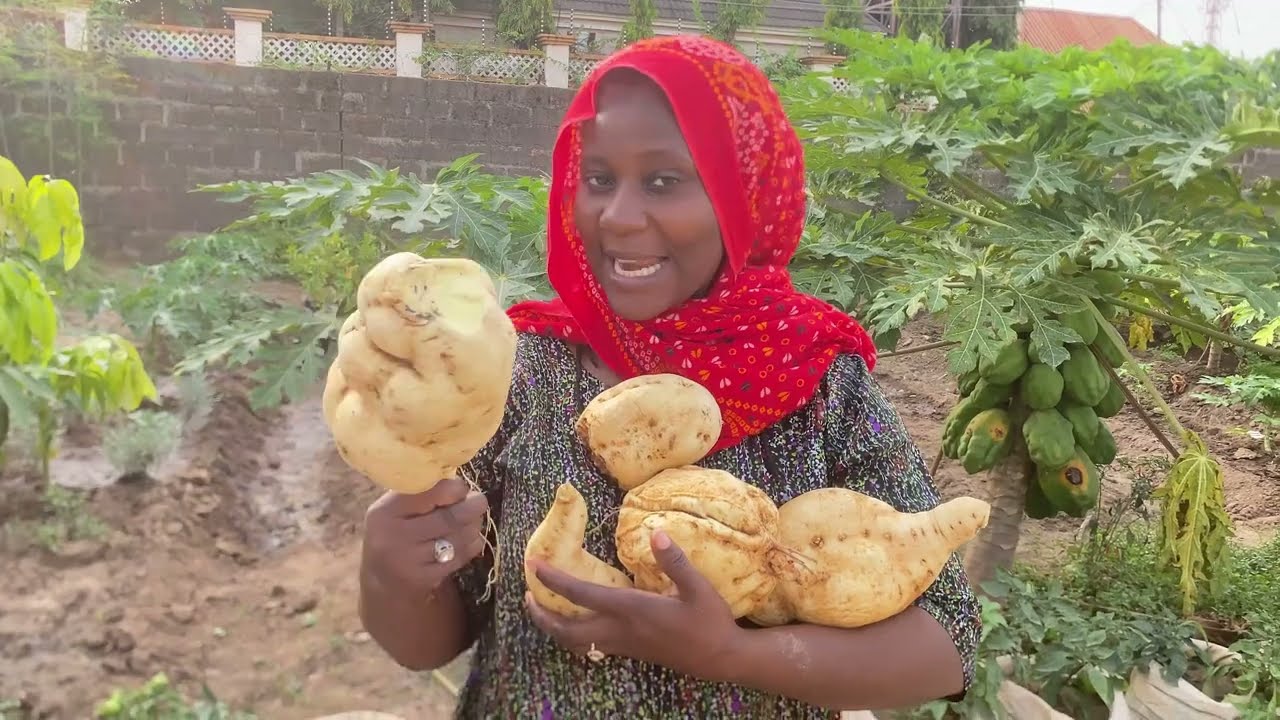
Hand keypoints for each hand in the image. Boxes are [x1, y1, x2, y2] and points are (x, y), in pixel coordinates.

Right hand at [361, 477, 489, 598]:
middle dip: (472, 507)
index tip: (461, 488)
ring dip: (474, 526)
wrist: (382, 579)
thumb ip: (420, 492)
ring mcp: (411, 561)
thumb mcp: (394, 508)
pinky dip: (471, 544)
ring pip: (458, 539)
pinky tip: (469, 539)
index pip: (428, 493)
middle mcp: (395, 537)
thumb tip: (458, 479)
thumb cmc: (393, 531)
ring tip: (474, 519)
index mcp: (385, 512)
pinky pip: (459, 557)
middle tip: (479, 501)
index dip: (454, 488)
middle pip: (449, 518)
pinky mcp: (426, 578)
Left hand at [525, 530, 743, 680]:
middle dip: (541, 615)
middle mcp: (620, 630)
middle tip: (527, 595)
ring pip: (575, 642)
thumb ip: (675, 562)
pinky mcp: (630, 651)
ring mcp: (624, 644)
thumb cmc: (710, 622)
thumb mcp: (698, 588)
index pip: (582, 594)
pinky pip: (590, 647)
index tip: (534, 566)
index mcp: (631, 610)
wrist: (721, 659)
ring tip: (542, 610)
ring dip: (554, 628)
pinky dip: (573, 636)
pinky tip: (576, 623)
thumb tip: (656, 533)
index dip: (555, 580)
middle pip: (567, 629)